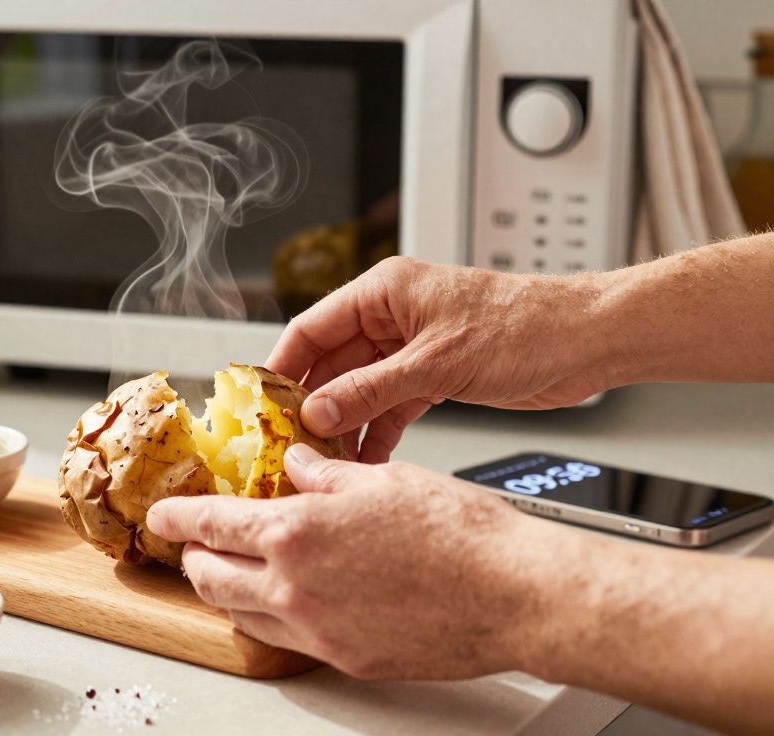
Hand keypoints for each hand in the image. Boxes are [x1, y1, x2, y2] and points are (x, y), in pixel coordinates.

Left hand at [146, 444, 552, 679]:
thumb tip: (297, 468)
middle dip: (194, 558)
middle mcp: (294, 587)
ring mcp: (316, 630)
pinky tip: (289, 600)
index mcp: (295, 531)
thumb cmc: (459, 532)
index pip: (210, 524)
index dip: (177, 518)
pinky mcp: (344, 658)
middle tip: (195, 544)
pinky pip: (285, 639)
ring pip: (241, 615)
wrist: (513, 593)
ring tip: (236, 571)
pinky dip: (270, 617)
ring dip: (227, 590)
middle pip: (210, 578)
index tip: (162, 515)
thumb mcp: (381, 479)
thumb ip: (325, 475)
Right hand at [266, 257, 610, 461]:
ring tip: (324, 462)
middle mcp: (392, 318)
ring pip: (358, 390)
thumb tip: (319, 412)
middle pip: (331, 363)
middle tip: (288, 443)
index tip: (259, 403)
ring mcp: (412, 349)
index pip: (312, 328)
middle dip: (311, 404)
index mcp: (384, 293)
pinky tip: (366, 463)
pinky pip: (390, 407)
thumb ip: (371, 391)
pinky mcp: (434, 377)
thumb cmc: (526, 326)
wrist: (588, 341)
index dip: (282, 367)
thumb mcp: (436, 364)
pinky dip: (377, 433)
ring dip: (343, 424)